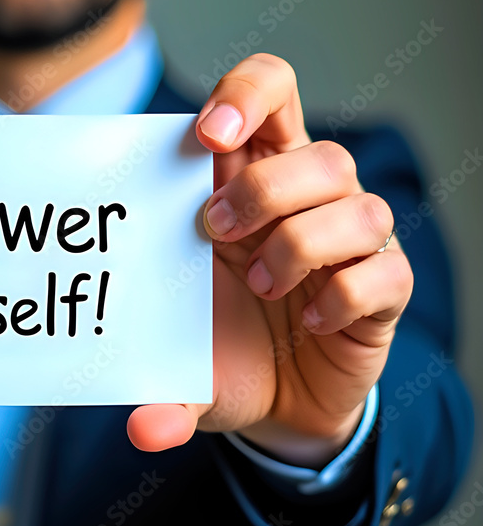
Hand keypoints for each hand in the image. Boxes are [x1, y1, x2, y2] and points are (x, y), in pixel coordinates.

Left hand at [127, 54, 412, 465]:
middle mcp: (302, 204)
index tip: (207, 135)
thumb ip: (152, 383)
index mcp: (245, 182)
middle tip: (212, 232)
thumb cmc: (216, 350)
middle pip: (315, 151)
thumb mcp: (171, 358)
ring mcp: (347, 245)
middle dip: (263, 188)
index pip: (269, 93)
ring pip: (355, 202)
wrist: (275, 407)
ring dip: (300, 244)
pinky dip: (343, 293)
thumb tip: (141, 431)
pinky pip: (384, 271)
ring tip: (261, 285)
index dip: (246, 94)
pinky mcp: (381, 291)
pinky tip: (308, 318)